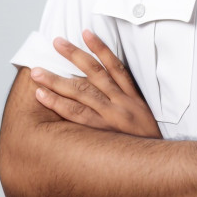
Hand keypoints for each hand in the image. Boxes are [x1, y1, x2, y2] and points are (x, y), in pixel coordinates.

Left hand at [30, 30, 161, 137]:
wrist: (159, 163)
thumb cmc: (147, 141)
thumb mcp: (143, 116)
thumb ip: (127, 100)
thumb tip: (107, 86)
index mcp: (132, 97)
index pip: (115, 66)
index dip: (100, 48)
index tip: (86, 33)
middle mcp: (121, 103)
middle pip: (94, 74)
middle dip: (74, 56)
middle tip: (56, 42)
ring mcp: (110, 118)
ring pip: (81, 92)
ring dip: (57, 80)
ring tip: (37, 72)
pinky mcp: (101, 133)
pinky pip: (75, 115)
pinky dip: (57, 103)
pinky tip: (43, 95)